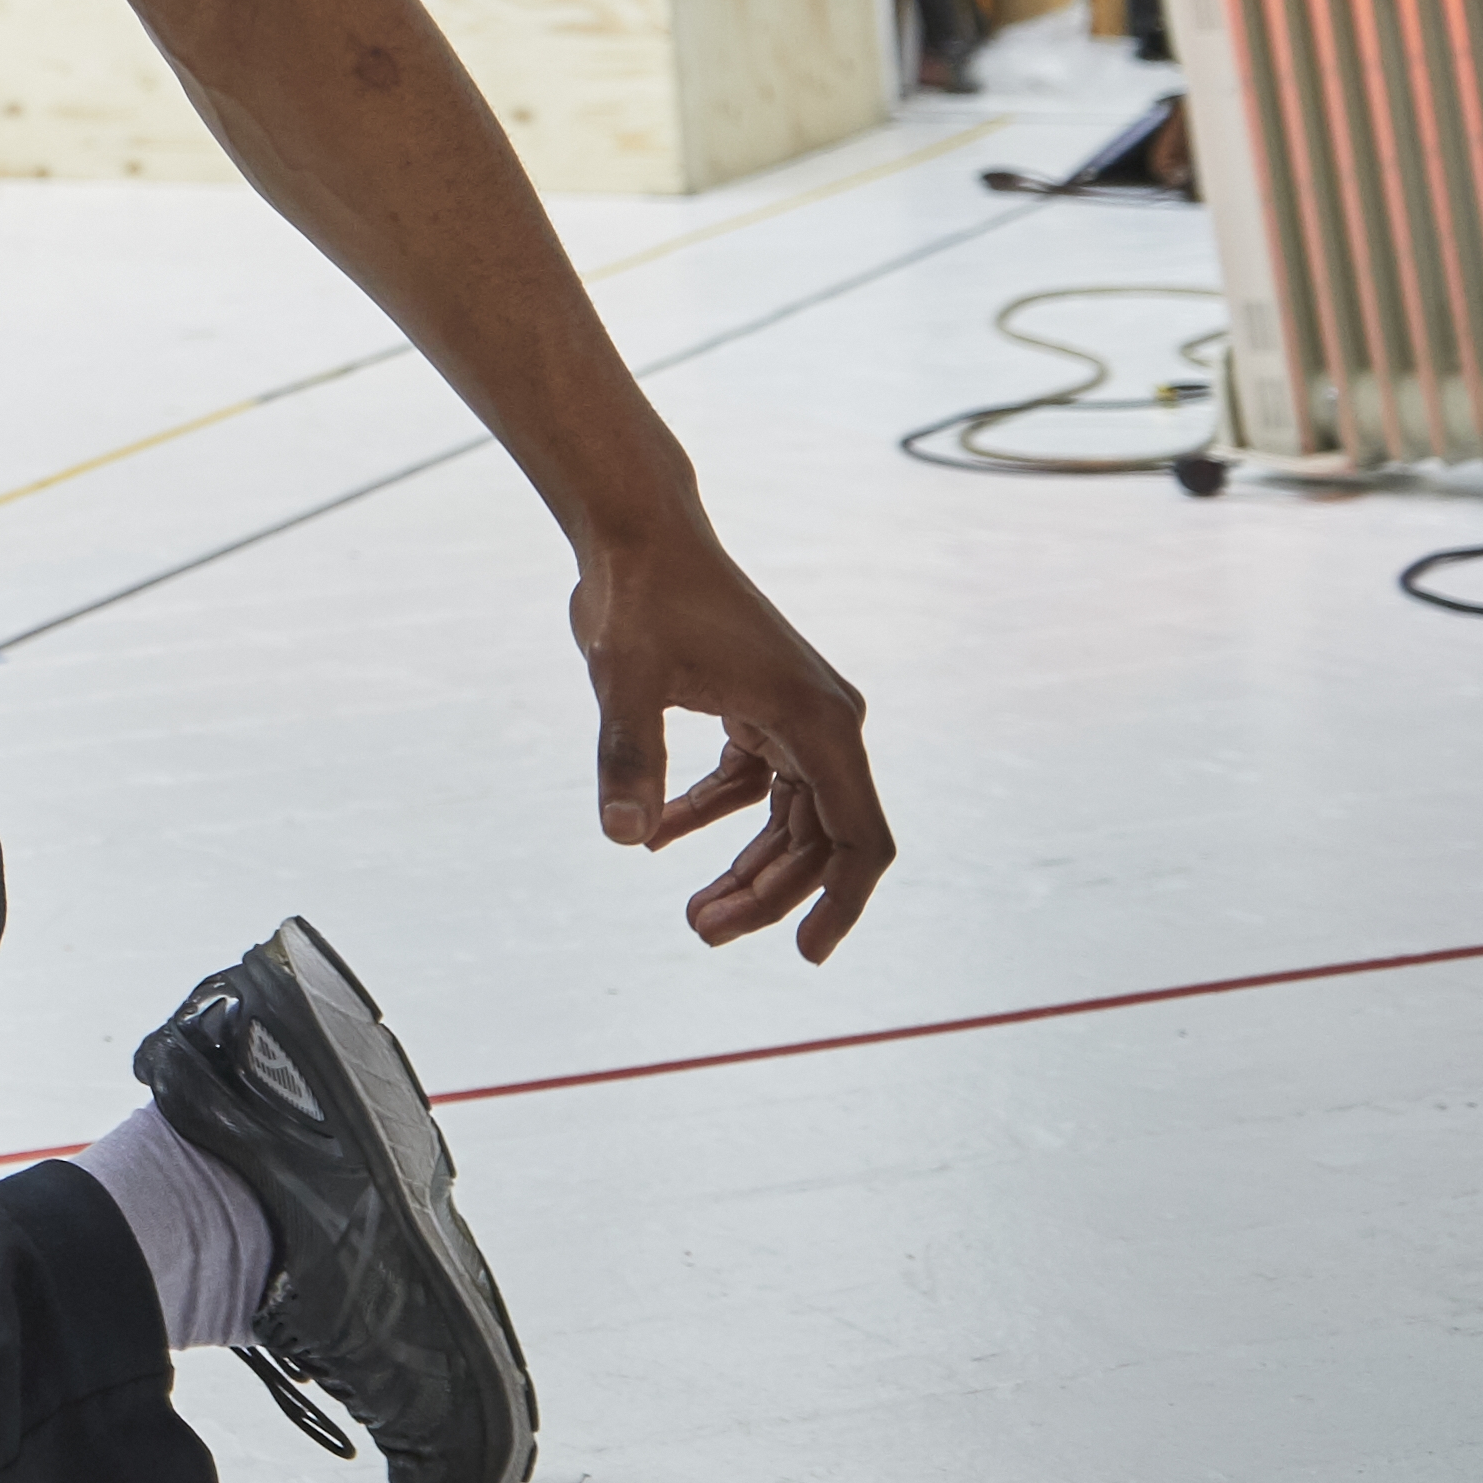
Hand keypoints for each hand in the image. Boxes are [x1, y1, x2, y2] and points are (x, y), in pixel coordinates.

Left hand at [576, 522, 892, 959]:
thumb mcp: (626, 679)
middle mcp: (822, 722)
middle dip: (768, 894)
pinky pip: (750, 782)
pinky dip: (713, 814)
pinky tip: (659, 838)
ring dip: (746, 865)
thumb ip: (630, 758)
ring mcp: (792, 713)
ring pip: (786, 817)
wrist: (635, 530)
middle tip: (701, 931)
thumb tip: (623, 837)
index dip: (842, 903)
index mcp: (818, 723)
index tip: (807, 953)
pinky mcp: (757, 706)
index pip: (859, 839)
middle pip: (817, 839)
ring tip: (692, 913)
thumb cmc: (639, 596)